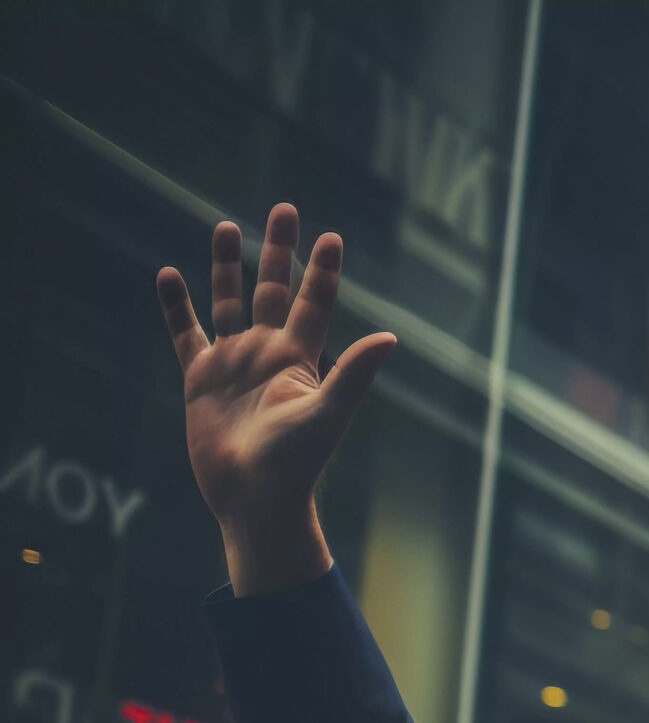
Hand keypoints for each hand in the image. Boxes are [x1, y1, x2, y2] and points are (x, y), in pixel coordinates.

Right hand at [156, 203, 396, 595]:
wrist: (254, 498)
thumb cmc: (296, 463)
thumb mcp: (327, 413)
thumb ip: (354, 372)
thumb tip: (391, 337)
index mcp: (300, 358)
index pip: (314, 302)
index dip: (321, 271)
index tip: (330, 236)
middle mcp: (267, 353)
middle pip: (273, 290)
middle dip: (278, 251)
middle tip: (284, 210)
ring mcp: (233, 363)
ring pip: (229, 303)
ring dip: (227, 267)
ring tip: (225, 226)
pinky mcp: (200, 379)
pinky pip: (186, 334)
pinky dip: (176, 306)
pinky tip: (168, 274)